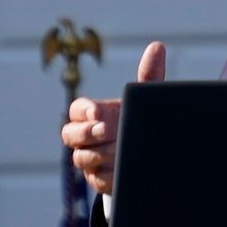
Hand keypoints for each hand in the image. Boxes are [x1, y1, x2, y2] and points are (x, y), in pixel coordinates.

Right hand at [62, 41, 165, 198]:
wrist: (149, 155)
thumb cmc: (139, 120)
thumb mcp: (144, 101)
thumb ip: (149, 76)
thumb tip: (157, 46)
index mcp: (93, 114)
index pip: (76, 109)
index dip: (84, 110)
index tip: (98, 111)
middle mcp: (85, 137)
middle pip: (69, 134)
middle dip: (86, 132)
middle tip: (105, 130)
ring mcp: (89, 159)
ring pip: (82, 158)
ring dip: (101, 153)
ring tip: (120, 148)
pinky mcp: (98, 180)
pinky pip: (96, 179)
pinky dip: (109, 173)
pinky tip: (122, 167)